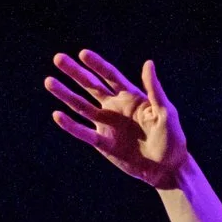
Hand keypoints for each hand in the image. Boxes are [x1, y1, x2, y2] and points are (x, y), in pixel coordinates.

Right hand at [45, 51, 189, 188]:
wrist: (167, 168)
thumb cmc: (172, 138)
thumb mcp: (166, 111)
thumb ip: (154, 89)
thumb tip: (148, 63)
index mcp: (131, 96)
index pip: (110, 76)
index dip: (96, 65)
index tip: (82, 54)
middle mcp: (116, 107)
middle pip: (91, 86)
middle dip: (75, 72)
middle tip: (58, 58)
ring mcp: (107, 124)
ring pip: (81, 106)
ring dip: (65, 94)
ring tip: (49, 81)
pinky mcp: (102, 142)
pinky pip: (83, 132)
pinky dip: (70, 125)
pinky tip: (57, 115)